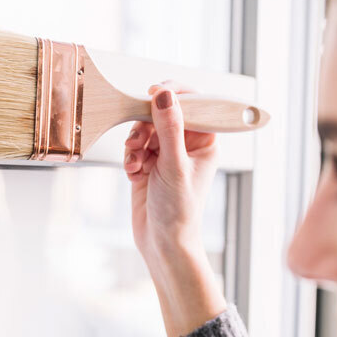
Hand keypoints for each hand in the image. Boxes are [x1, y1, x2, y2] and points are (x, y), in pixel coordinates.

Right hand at [123, 80, 218, 265]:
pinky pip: (135, 147)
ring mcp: (167, 155)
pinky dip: (130, 157)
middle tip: (138, 140)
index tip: (155, 92)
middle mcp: (187, 145)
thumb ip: (169, 128)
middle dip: (146, 125)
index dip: (174, 95)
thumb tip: (165, 96)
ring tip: (135, 162)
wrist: (162, 244)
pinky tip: (134, 173)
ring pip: (145, 129)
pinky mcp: (149, 165)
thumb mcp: (174, 166)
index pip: (193, 104)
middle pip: (162, 114)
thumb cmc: (179, 212)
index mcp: (205, 142)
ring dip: (135, 143)